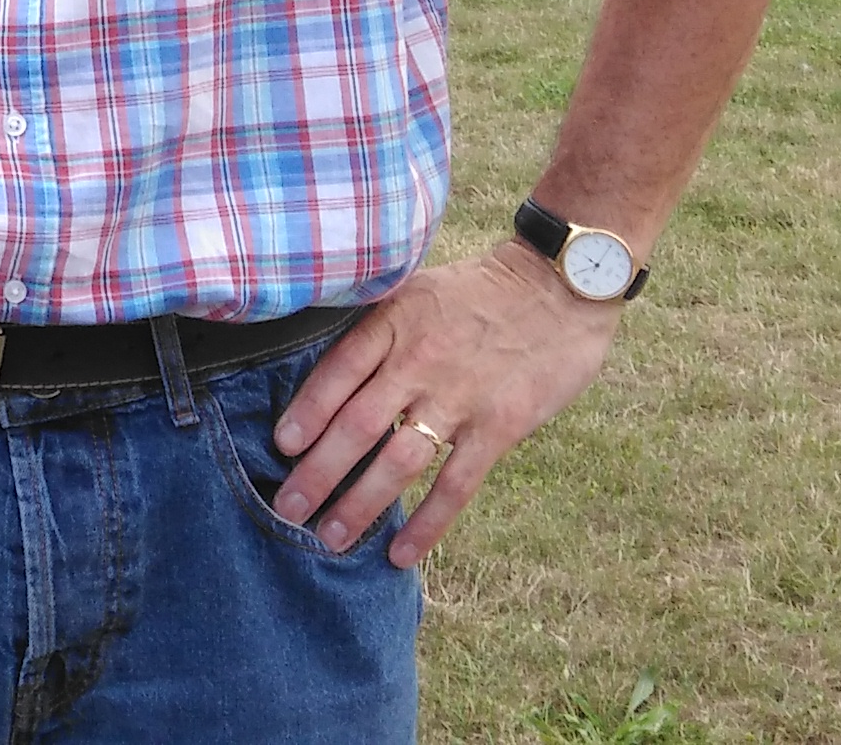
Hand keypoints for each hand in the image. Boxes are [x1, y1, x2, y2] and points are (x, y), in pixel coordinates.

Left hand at [265, 240, 623, 567]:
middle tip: (287, 509)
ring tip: (329, 537)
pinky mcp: (499, 427)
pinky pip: (455, 485)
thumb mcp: (415, 289)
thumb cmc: (478, 291)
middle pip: (356, 426)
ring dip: (360, 505)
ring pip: (397, 461)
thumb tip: (329, 373)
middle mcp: (419, 362)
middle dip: (317, 473)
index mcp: (394, 324)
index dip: (306, 413)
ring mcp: (459, 398)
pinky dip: (427, 523)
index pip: (336, 373)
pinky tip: (401, 552)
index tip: (282, 446)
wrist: (558, 287)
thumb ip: (376, 327)